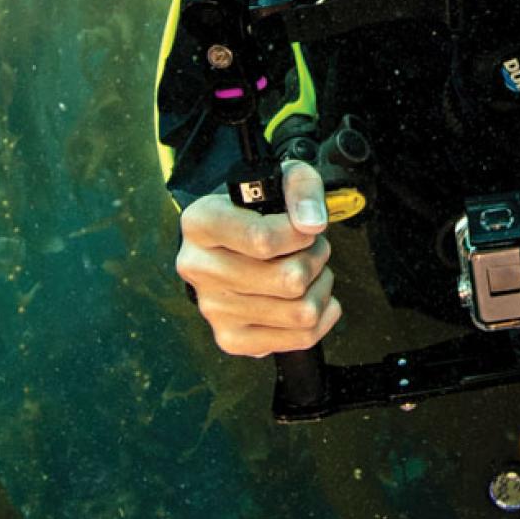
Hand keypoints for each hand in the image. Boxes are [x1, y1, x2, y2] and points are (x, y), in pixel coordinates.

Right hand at [176, 161, 339, 357]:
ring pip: (301, 311)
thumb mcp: (279, 179)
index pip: (262, 240)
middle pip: (288, 280)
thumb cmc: (256, 210)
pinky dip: (321, 315)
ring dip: (320, 285)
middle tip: (309, 247)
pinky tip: (308, 295)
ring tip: (307, 269)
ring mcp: (213, 309)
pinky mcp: (231, 339)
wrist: (229, 244)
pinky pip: (301, 338)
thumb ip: (301, 188)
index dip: (300, 234)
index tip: (306, 227)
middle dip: (315, 258)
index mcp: (200, 223)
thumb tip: (312, 223)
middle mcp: (198, 269)